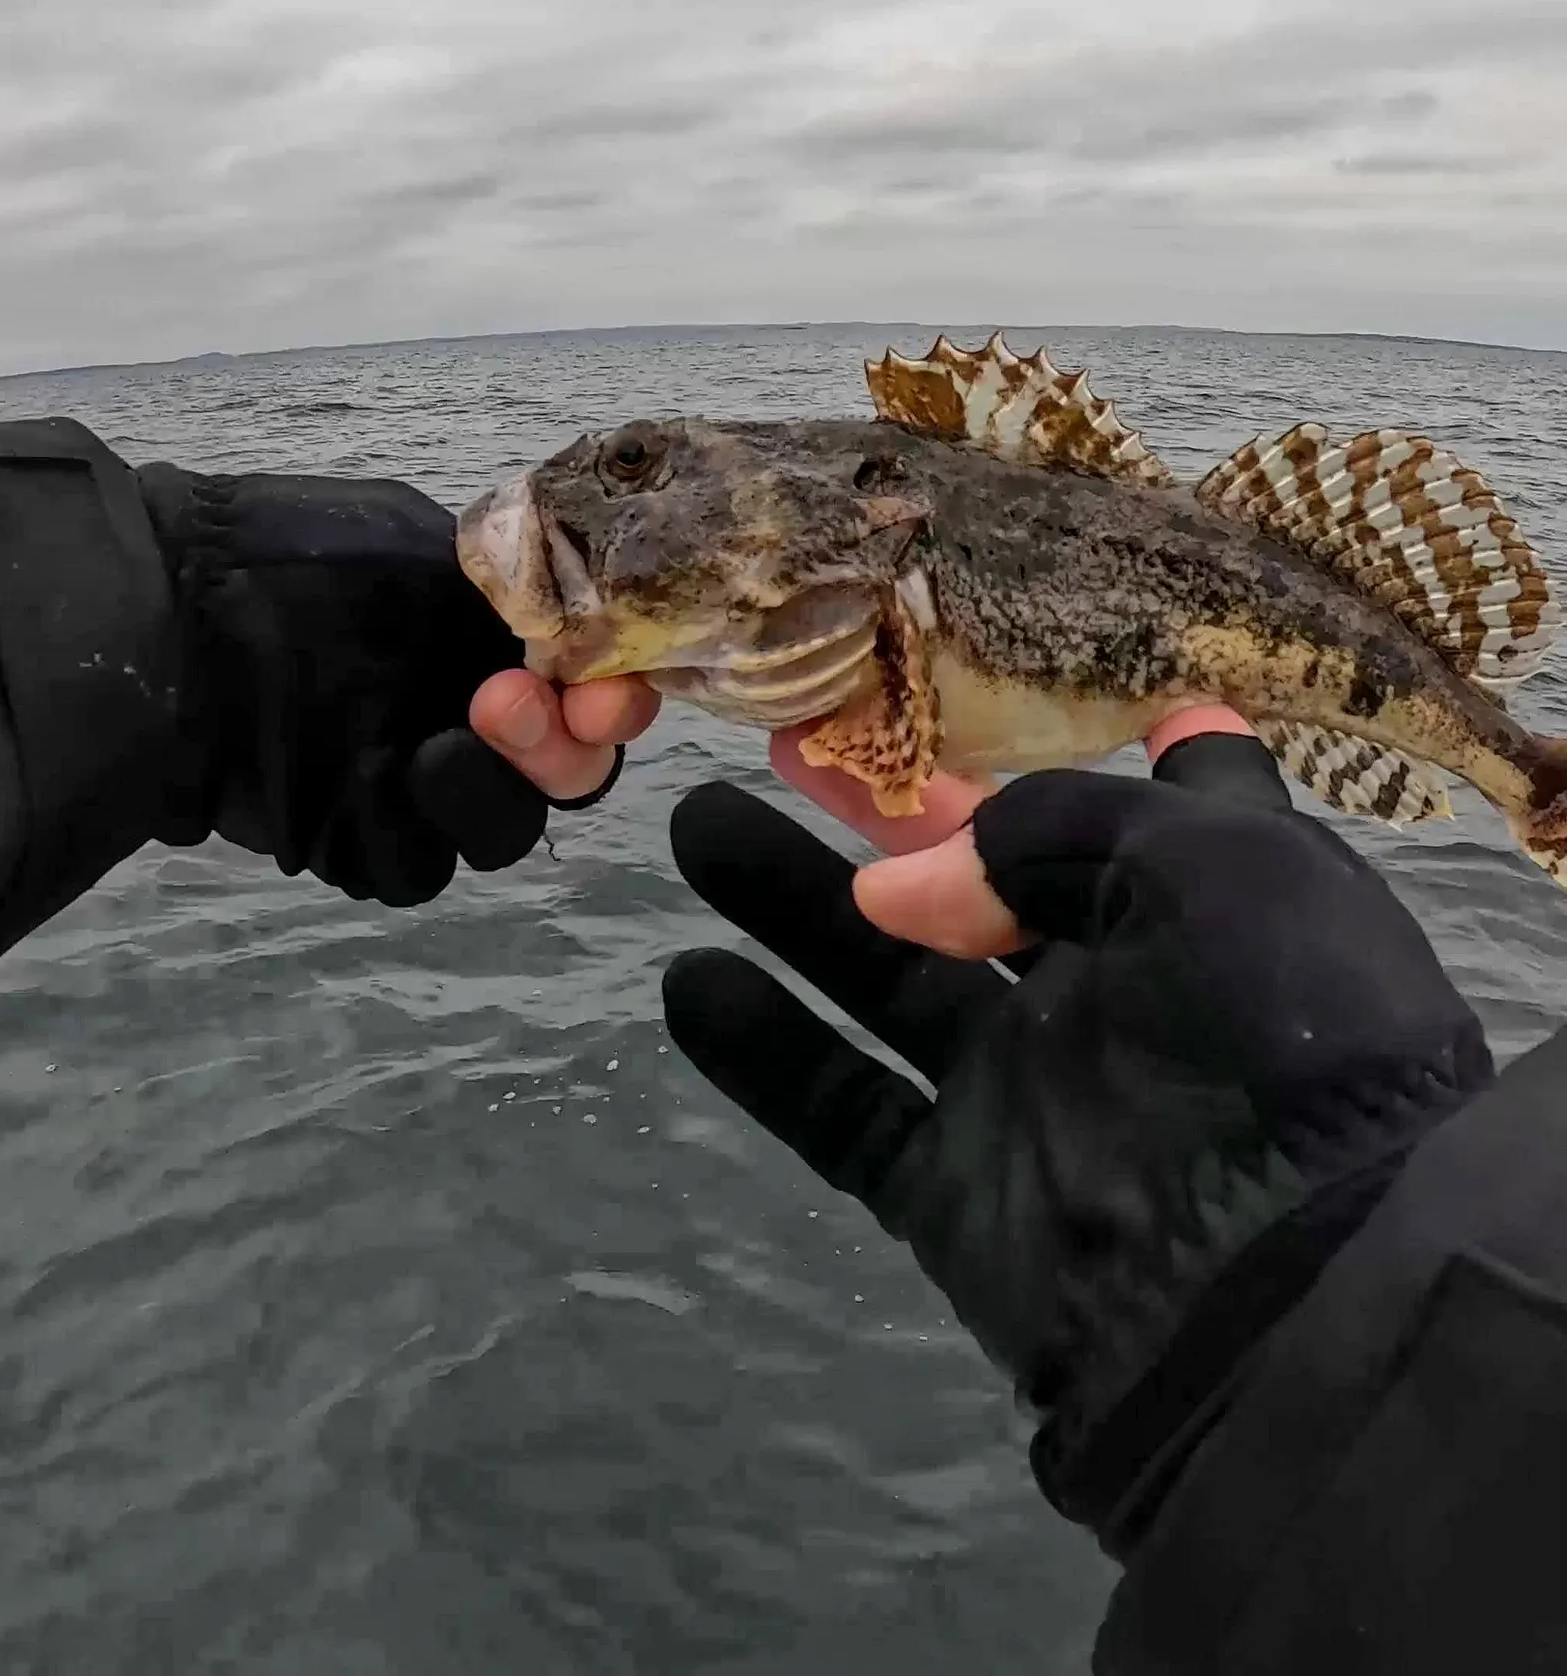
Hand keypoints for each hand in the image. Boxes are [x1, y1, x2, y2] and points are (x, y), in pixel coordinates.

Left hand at [139, 465, 658, 903]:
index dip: (614, 700)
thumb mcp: (416, 550)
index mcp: (493, 640)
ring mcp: (412, 785)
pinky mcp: (356, 840)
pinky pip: (415, 866)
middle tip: (503, 708)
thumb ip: (514, 596)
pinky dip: (407, 832)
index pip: (593, 689)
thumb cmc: (294, 569)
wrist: (159, 632)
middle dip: (558, 751)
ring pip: (500, 832)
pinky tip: (372, 784)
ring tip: (430, 756)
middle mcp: (467, 715)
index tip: (601, 694)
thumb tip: (576, 640)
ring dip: (487, 796)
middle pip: (567, 775)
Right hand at [662, 730, 1492, 1556]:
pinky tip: (689, 983)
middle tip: (784, 742)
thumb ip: (1047, 829)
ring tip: (696, 826)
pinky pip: (842, 1109)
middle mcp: (1108, 986)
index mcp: (1197, 901)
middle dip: (882, 810)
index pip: (1166, 806)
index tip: (1041, 692)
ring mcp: (1024, 1089)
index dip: (1118, 744)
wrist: (1291, 1288)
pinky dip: (765, 1053)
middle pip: (972, 875)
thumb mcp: (1213, 860)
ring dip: (790, 904)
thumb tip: (901, 889)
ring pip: (883, 980)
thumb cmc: (1276, 1029)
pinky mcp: (958, 1187)